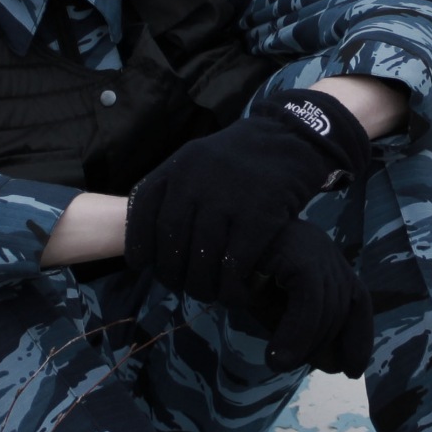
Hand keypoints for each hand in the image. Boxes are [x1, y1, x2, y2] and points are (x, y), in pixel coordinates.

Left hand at [125, 89, 370, 302]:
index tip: (142, 265)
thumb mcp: (200, 160)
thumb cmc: (243, 157)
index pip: (143, 210)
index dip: (138, 243)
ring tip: (205, 292)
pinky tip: (234, 291)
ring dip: (201, 284)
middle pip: (171, 241)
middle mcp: (196, 181)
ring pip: (202, 257)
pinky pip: (235, 263)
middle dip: (170, 272)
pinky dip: (231, 284)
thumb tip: (153, 236)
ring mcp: (228, 198)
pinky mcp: (259, 215)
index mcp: (178, 166)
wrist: (292, 138)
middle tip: (178, 286)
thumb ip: (177, 189)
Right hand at [247, 221, 375, 376]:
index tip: (351, 371)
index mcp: (323, 259)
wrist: (203, 246)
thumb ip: (301, 330)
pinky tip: (276, 354)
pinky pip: (308, 299)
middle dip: (323, 344)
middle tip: (293, 365)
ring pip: (326, 305)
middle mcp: (323, 248)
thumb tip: (336, 364)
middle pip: (341, 305)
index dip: (359, 337)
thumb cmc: (237, 277)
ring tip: (279, 364)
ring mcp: (311, 245)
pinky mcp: (294, 250)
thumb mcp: (274, 307)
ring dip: (305, 344)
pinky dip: (295, 332)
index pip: (357, 300)